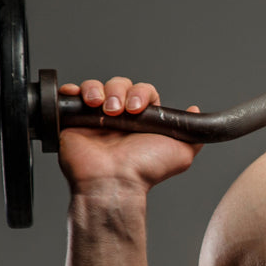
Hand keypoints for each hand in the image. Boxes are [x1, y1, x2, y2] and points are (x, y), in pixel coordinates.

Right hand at [58, 77, 202, 194]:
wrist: (114, 181)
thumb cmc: (144, 170)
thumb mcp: (181, 152)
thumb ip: (192, 133)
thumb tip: (195, 111)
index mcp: (141, 121)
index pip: (142, 91)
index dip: (140, 92)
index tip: (138, 107)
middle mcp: (117, 118)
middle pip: (119, 84)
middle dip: (119, 90)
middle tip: (119, 110)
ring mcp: (93, 119)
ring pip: (95, 86)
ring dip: (97, 90)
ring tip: (100, 107)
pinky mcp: (72, 122)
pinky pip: (69, 97)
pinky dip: (73, 91)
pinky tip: (81, 98)